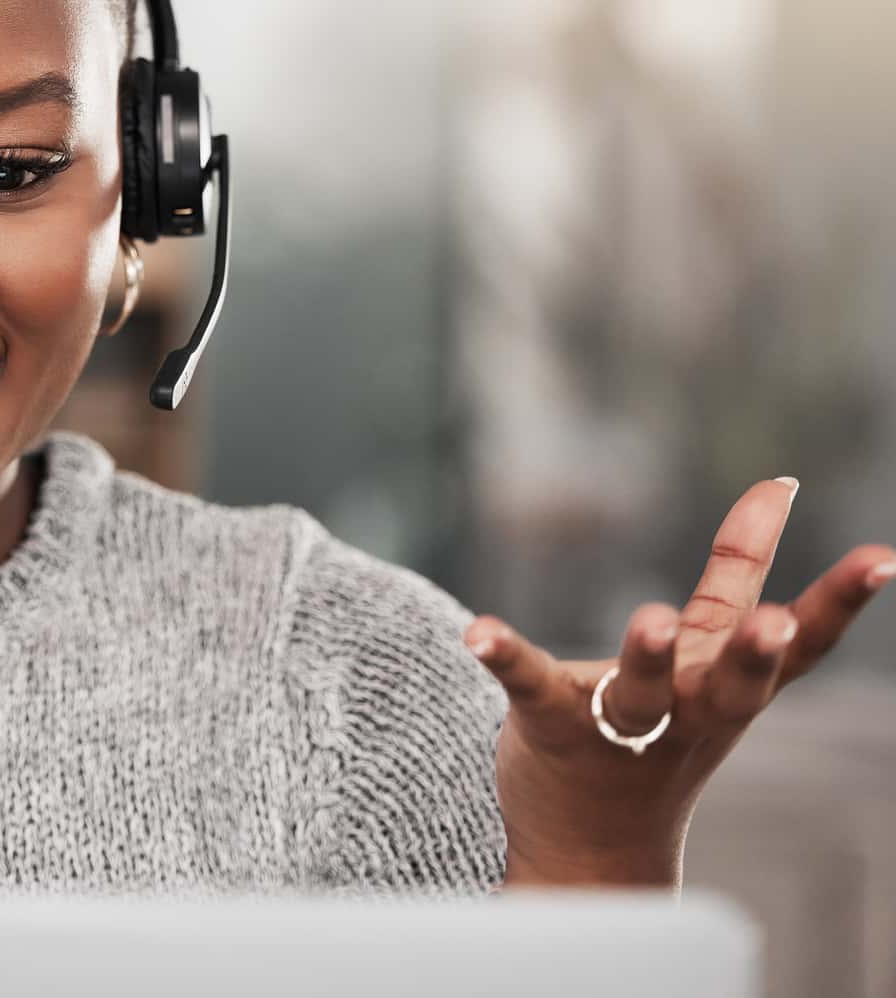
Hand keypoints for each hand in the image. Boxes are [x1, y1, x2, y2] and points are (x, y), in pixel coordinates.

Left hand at [462, 479, 895, 887]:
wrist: (592, 847)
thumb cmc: (660, 730)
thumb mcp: (706, 652)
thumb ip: (736, 576)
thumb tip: (780, 484)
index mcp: (726, 686)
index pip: (797, 646)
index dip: (837, 603)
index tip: (880, 559)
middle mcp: (685, 711)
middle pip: (731, 685)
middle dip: (754, 655)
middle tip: (771, 624)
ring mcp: (618, 726)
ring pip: (638, 695)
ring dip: (647, 660)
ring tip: (651, 619)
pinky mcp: (550, 727)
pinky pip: (530, 687)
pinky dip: (505, 655)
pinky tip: (478, 631)